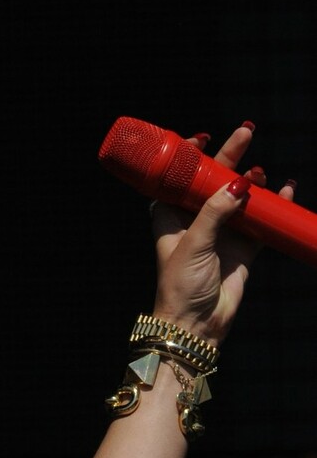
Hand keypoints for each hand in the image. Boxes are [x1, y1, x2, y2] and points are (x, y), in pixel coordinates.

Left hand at [150, 121, 295, 344]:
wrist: (196, 325)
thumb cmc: (181, 286)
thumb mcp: (194, 242)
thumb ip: (215, 211)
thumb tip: (239, 183)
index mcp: (172, 218)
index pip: (179, 179)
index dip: (189, 158)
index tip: (203, 138)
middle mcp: (196, 223)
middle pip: (214, 181)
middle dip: (229, 157)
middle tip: (246, 132)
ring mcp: (221, 235)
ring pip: (240, 198)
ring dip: (252, 182)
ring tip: (260, 172)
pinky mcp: (242, 250)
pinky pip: (261, 222)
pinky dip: (274, 206)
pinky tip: (285, 191)